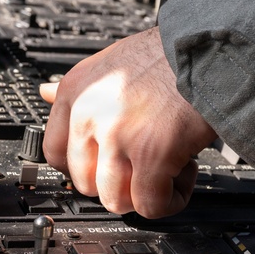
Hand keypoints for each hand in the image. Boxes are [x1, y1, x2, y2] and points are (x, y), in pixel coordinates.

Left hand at [40, 27, 216, 217]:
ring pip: (115, 200)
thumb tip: (44, 92)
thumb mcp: (110, 62)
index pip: (54, 154)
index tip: (107, 167)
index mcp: (76, 93)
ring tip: (169, 167)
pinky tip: (186, 172)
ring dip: (145, 193)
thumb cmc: (169, 55)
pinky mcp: (152, 156)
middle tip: (147, 163)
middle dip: (120, 182)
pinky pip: (150, 205)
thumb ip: (79, 88)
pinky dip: (171, 199)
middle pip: (85, 183)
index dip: (85, 168)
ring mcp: (118, 137)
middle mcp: (90, 116)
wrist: (211, 48)